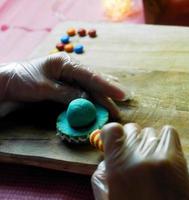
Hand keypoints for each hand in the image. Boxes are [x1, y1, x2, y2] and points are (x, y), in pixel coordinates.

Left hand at [0, 53, 127, 117]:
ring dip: (101, 96)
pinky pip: (82, 90)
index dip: (107, 86)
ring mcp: (67, 75)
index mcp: (65, 63)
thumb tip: (87, 100)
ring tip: (116, 102)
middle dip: (108, 92)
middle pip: (93, 81)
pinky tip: (102, 99)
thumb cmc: (21, 81)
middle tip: (123, 101)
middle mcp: (69, 67)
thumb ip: (66, 93)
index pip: (90, 76)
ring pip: (89, 86)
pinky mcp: (64, 84)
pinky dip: (92, 97)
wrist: (5, 82)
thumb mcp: (43, 88)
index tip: (121, 94)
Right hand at [91, 123, 188, 199]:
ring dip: (149, 142)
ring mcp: (157, 155)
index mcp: (116, 166)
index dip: (113, 135)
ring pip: (150, 132)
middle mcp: (136, 156)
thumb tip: (106, 156)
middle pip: (132, 129)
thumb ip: (101, 176)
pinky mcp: (176, 158)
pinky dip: (166, 139)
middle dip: (132, 141)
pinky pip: (169, 132)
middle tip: (136, 157)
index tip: (116, 142)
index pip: (113, 129)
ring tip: (152, 161)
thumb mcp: (107, 198)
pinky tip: (164, 154)